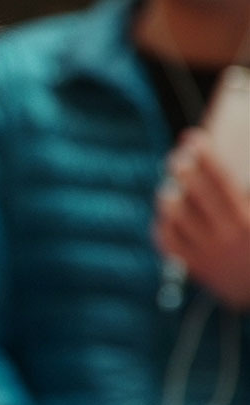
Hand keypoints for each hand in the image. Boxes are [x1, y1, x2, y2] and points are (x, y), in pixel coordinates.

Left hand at [155, 129, 249, 309]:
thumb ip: (242, 192)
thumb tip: (233, 166)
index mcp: (248, 218)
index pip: (222, 179)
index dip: (204, 156)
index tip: (191, 138)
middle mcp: (228, 235)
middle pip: (195, 193)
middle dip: (183, 170)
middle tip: (177, 159)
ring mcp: (209, 252)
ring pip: (175, 215)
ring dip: (169, 196)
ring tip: (170, 188)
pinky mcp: (194, 267)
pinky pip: (166, 238)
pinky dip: (163, 223)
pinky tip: (167, 215)